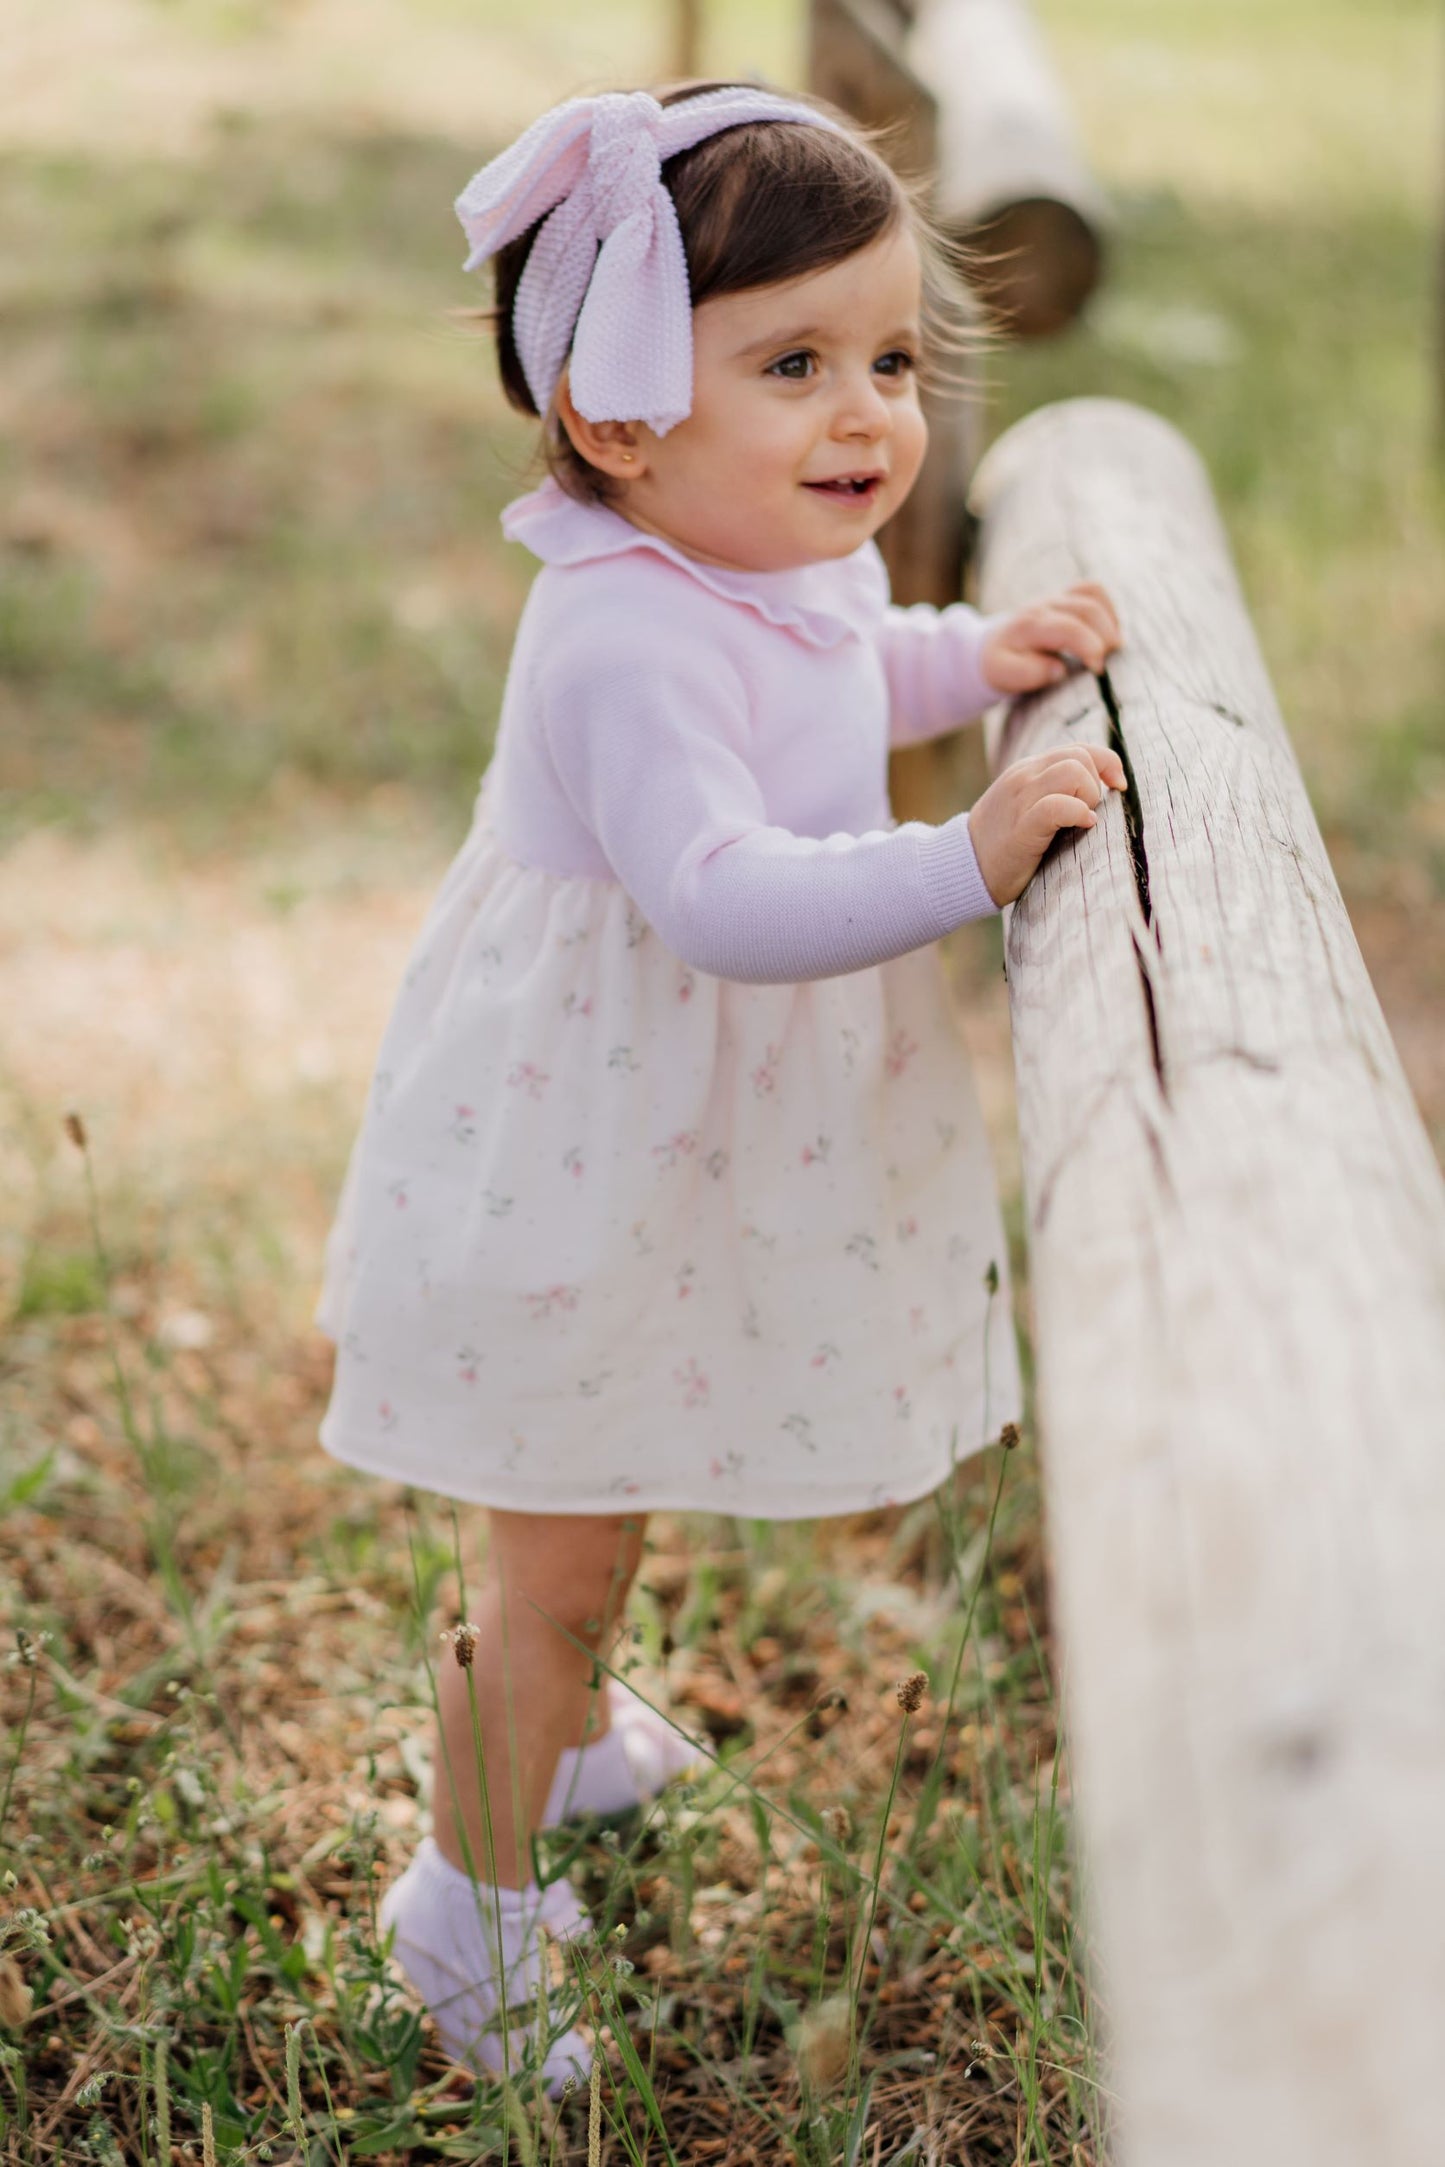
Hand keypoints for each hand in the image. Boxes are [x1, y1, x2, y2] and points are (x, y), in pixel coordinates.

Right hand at [968, 742, 1126, 906]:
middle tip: (1088, 812)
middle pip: (1080, 757)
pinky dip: (1079, 812)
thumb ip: (1052, 790)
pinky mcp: (1022, 827)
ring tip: (1082, 819)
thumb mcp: (1025, 805)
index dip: (1107, 762)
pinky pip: (1058, 806)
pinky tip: (1083, 825)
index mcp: (1027, 770)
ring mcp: (1021, 800)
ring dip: (1089, 796)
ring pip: (1073, 772)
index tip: (1117, 787)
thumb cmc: (1003, 844)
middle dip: (1096, 783)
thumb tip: (1100, 788)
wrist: (962, 868)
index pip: (1078, 748)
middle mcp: (1024, 777)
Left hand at [981, 582, 1121, 695]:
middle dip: (1104, 637)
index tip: (1097, 670)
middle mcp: (1043, 606)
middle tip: (1104, 664)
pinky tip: (1109, 632)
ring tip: (1113, 648)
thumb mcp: (1005, 674)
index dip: (1090, 648)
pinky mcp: (1065, 595)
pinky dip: (1108, 608)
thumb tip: (1059, 670)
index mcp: (1029, 626)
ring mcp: (1055, 597)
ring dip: (1110, 622)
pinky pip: (1093, 589)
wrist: (993, 644)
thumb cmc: (1003, 663)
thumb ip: (1029, 673)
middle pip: (1087, 610)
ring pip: (1092, 594)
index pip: (1069, 628)